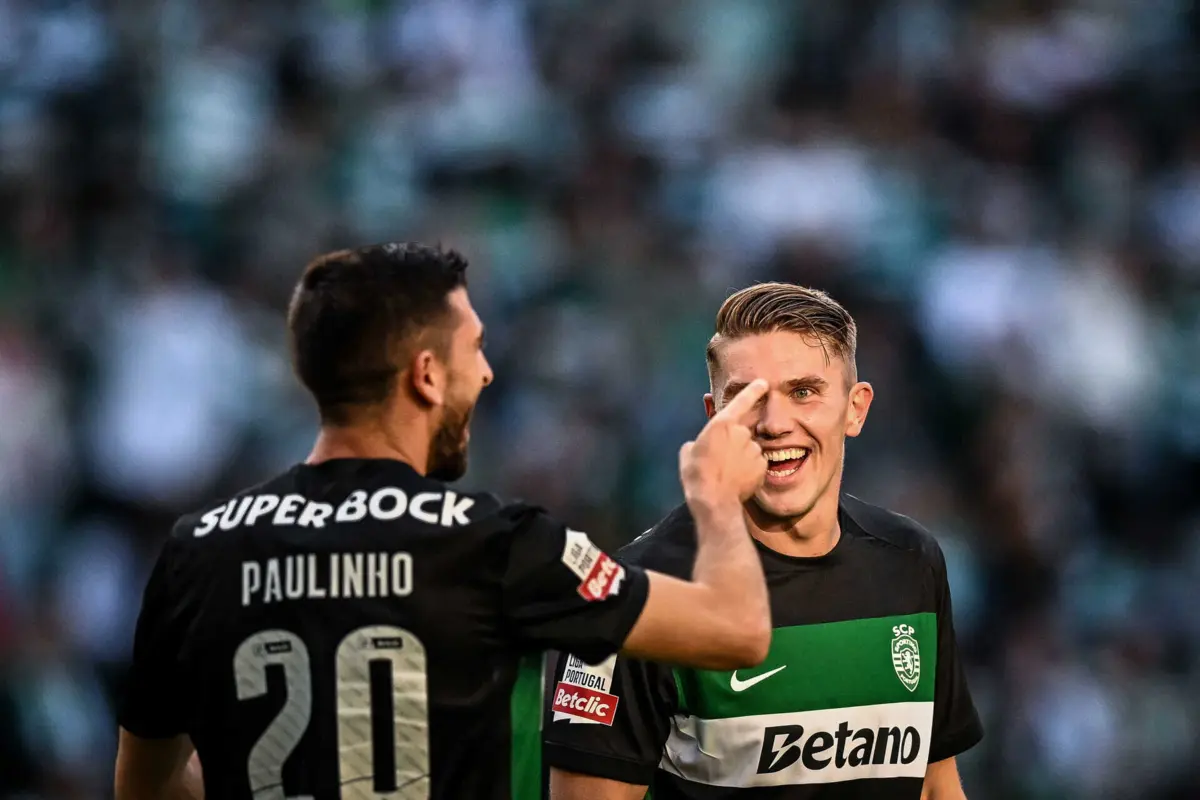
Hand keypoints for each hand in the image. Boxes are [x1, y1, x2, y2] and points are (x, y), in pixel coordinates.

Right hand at [679, 379, 767, 506]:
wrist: (714, 499)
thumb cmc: (696, 475)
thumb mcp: (687, 453)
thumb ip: (697, 443)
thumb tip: (698, 446)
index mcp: (721, 425)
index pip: (741, 402)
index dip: (753, 391)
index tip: (763, 383)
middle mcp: (741, 433)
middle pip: (742, 434)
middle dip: (734, 444)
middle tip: (721, 462)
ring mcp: (753, 449)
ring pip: (749, 450)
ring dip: (741, 458)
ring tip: (728, 474)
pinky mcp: (762, 465)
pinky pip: (756, 465)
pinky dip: (749, 471)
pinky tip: (737, 481)